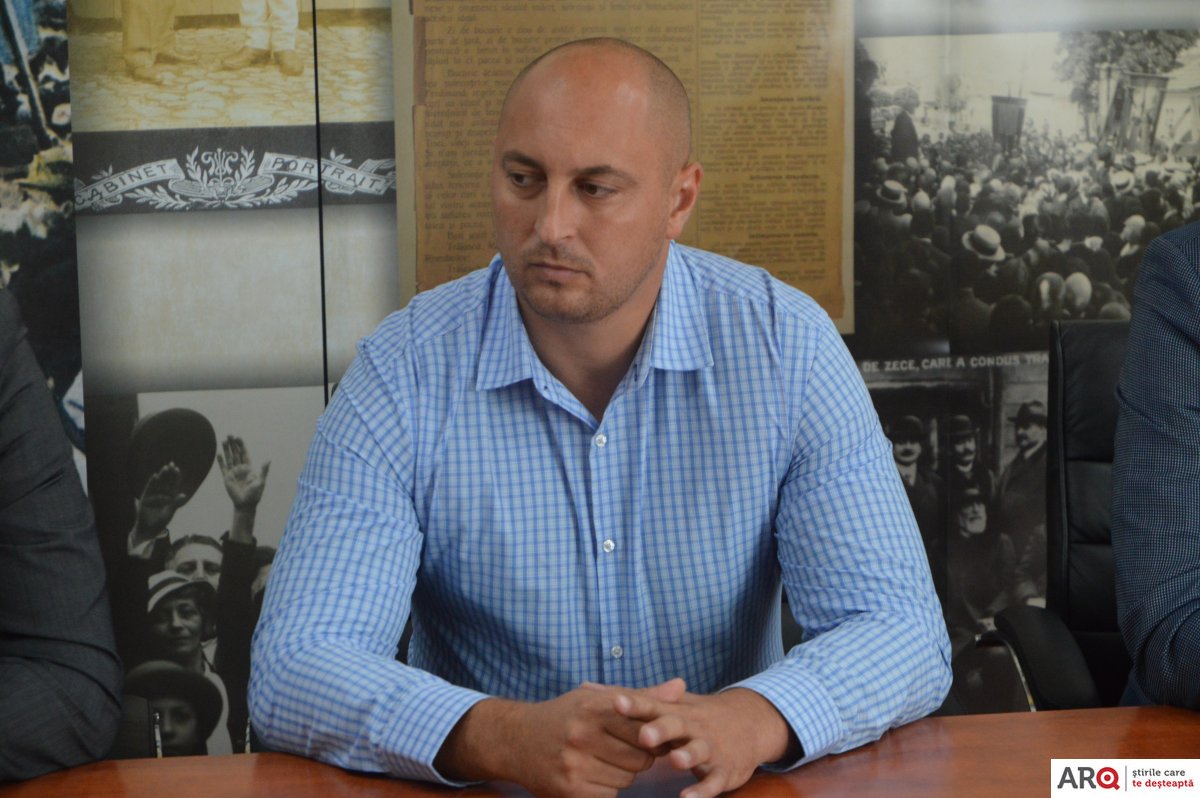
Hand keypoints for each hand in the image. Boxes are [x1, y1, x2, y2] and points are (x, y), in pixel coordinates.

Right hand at [133, 462, 187, 541]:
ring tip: (165, 468)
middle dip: (168, 473)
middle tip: (171, 464)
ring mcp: (153, 496)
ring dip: (161, 476)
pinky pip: (148, 489)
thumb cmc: (160, 521)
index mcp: (169, 497)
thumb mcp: (170, 512)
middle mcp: (161, 494)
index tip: (177, 469)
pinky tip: (155, 476)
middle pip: (165, 481)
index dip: (175, 477)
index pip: (173, 485)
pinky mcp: (145, 498)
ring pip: (158, 483)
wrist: (149, 530)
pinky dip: (151, 483)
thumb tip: (184, 495)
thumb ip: (175, 503)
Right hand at [218, 436, 269, 510]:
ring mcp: (233, 473)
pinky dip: (221, 461)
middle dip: (233, 444)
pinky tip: (218, 454)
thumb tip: (268, 460)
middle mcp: (240, 468)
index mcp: (249, 468)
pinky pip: (223, 468)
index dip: (241, 445)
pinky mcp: (227, 478)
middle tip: (229, 435)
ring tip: (223, 441)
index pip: (244, 453)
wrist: (246, 504)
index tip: (238, 437)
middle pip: (235, 453)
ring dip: (226, 450)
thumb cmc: (255, 494)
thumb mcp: (261, 481)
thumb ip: (264, 470)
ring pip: (229, 458)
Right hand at [436, 679, 685, 797]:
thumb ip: (642, 696)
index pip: (645, 726)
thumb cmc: (565, 715)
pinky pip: (609, 796)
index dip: (651, 734)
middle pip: (641, 758)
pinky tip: (591, 774)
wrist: (515, 739)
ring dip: (622, 774)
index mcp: (594, 706)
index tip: (648, 735)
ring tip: (603, 759)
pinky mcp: (569, 791)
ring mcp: (575, 765)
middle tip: (623, 749)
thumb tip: (681, 686)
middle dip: (639, 757)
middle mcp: (583, 734)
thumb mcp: (597, 697)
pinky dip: (606, 789)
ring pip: (626, 780)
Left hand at [615, 686, 794, 797]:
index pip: (652, 705)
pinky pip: (712, 782)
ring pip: (698, 751)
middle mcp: (693, 727)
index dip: (634, 704)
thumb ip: (627, 699)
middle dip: (661, 730)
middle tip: (644, 735)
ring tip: (674, 761)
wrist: (750, 723)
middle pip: (676, 725)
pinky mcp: (724, 771)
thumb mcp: (669, 704)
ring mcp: (710, 748)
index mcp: (675, 711)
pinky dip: (701, 791)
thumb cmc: (696, 716)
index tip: (616, 702)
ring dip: (687, 755)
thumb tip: (585, 688)